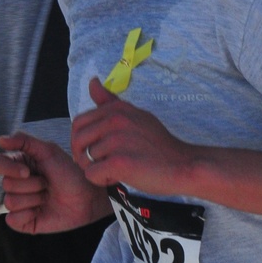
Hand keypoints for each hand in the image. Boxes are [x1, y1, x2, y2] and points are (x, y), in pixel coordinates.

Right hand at [0, 133, 106, 234]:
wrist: (87, 200)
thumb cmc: (71, 174)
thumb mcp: (49, 151)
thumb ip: (24, 141)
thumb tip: (0, 139)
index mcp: (17, 165)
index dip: (9, 168)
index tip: (28, 171)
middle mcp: (15, 183)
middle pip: (6, 184)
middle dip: (32, 184)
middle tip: (47, 184)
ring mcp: (18, 203)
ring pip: (10, 202)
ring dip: (34, 199)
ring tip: (48, 196)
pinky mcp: (22, 221)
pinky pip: (12, 220)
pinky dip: (29, 215)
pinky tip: (42, 211)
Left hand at [70, 78, 196, 195]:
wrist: (184, 166)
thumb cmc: (159, 145)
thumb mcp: (136, 115)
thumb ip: (110, 102)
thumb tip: (92, 81)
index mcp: (116, 109)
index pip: (78, 123)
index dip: (81, 141)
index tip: (96, 151)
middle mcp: (115, 121)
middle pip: (77, 141)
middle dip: (83, 156)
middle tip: (101, 165)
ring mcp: (116, 141)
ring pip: (84, 160)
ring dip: (97, 170)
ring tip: (117, 171)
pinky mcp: (119, 163)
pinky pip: (92, 175)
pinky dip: (102, 181)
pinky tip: (119, 178)